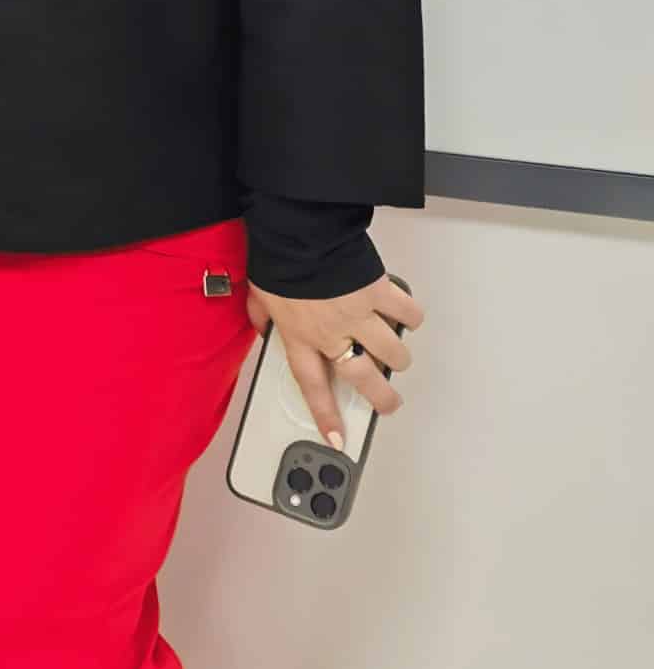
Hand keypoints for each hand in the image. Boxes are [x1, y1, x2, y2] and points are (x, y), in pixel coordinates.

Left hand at [246, 274, 425, 451]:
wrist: (298, 229)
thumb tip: (261, 323)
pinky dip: (410, 315)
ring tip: (395, 353)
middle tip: (388, 401)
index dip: (326, 416)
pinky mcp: (378, 292)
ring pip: (393, 351)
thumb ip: (260, 315)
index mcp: (300, 336)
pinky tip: (404, 313)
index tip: (338, 439)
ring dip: (398, 356)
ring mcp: (359, 314)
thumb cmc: (278, 258)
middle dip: (383, 398)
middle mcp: (332, 333)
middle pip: (365, 379)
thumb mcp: (259, 293)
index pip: (313, 387)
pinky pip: (406, 312)